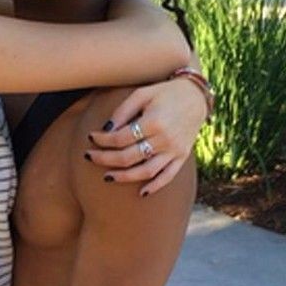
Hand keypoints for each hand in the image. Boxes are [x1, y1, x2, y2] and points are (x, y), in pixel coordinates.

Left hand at [84, 79, 207, 195]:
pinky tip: (141, 193)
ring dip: (124, 177)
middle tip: (89, 157)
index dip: (102, 140)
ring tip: (106, 177)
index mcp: (153, 122)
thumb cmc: (165, 93)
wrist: (196, 96)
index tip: (91, 137)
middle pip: (129, 157)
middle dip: (105, 159)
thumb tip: (106, 130)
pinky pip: (168, 176)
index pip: (121, 138)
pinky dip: (155, 186)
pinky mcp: (182, 156)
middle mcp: (165, 139)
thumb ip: (123, 111)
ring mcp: (174, 150)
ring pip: (146, 171)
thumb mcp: (142, 93)